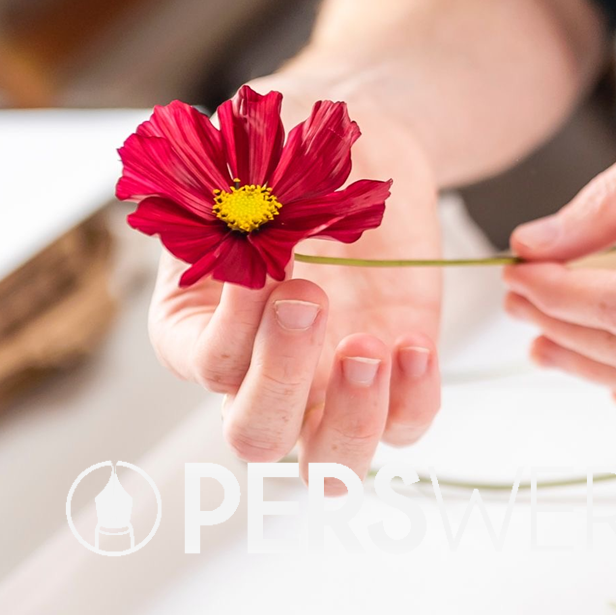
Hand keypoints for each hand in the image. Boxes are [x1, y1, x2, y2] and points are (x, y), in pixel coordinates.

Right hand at [147, 86, 442, 489]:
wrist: (362, 150)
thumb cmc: (288, 153)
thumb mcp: (251, 158)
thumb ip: (236, 192)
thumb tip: (244, 220)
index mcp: (200, 327)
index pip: (205, 364)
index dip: (234, 326)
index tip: (264, 264)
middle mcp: (263, 371)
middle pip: (256, 436)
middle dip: (282, 379)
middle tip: (310, 299)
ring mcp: (333, 382)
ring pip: (332, 464)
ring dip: (352, 418)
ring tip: (371, 345)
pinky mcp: (397, 375)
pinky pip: (407, 426)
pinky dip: (413, 399)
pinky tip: (414, 344)